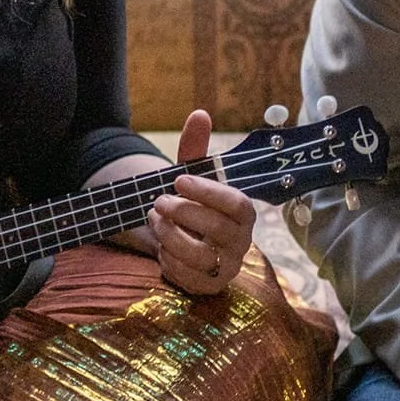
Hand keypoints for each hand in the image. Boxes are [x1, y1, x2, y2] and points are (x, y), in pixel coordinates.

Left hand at [149, 108, 255, 295]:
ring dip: (170, 236)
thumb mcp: (191, 176)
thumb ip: (195, 148)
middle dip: (183, 213)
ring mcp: (226, 266)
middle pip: (218, 229)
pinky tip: (162, 247)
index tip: (179, 178)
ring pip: (200, 255)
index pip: (237, 203)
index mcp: (244, 213)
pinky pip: (186, 277)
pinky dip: (167, 260)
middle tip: (158, 200)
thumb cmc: (192, 204)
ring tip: (155, 221)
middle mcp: (241, 241)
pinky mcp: (207, 286)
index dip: (207, 191)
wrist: (184, 239)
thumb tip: (199, 113)